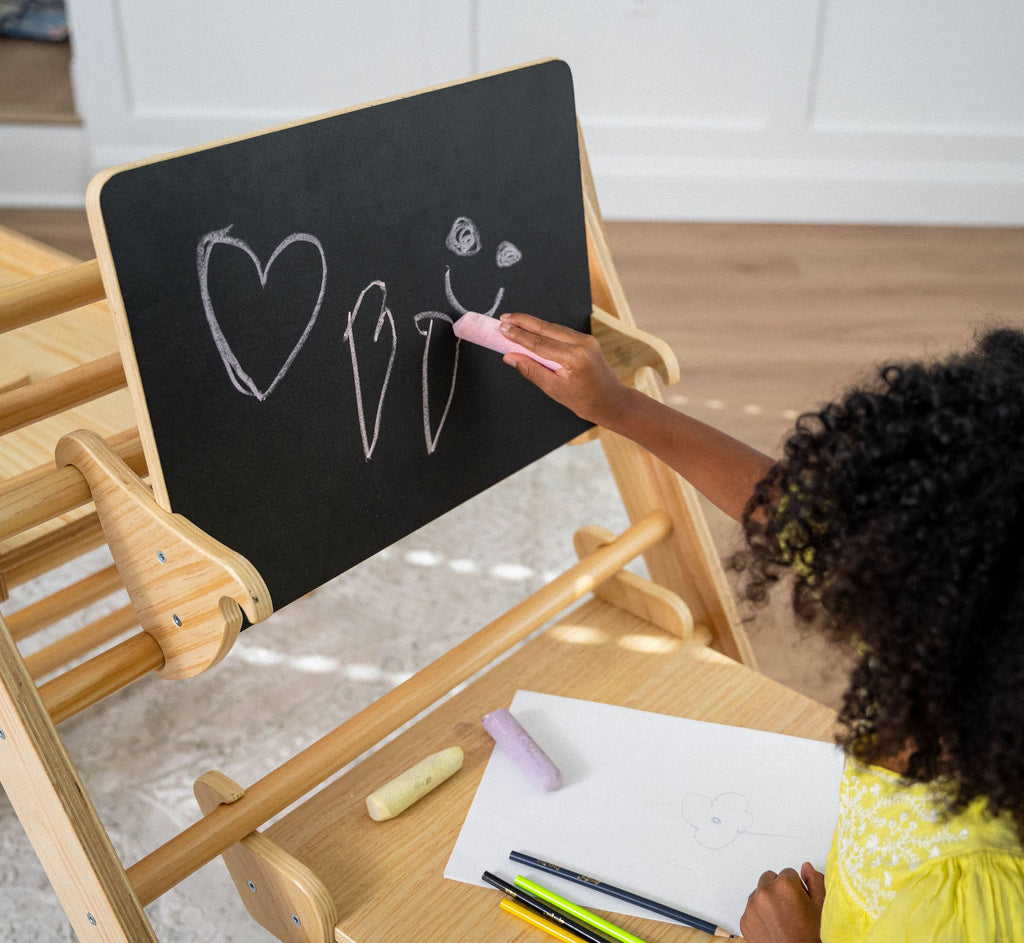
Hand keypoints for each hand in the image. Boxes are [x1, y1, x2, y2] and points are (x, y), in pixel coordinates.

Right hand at [497, 312, 634, 426]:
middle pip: (546, 328)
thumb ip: (531, 370)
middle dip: (523, 322)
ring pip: (553, 328)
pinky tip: (532, 330)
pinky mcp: (586, 340)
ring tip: (513, 322)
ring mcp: (586, 339)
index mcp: (574, 358)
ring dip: (533, 325)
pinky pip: (561, 332)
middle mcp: (581, 343)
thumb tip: (510, 357)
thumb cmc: (584, 400)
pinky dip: (545, 330)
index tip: (502, 327)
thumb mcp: (554, 389)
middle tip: (503, 318)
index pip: (539, 343)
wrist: (611, 401)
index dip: (518, 335)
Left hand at [738, 863, 824, 942]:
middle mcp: (765, 892)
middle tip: (790, 908)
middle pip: (770, 879)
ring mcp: (752, 906)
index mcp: (784, 885)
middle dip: (779, 889)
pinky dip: (759, 915)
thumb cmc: (810, 937)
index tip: (799, 900)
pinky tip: (772, 927)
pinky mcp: (744, 920)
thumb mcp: (821, 908)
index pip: (788, 873)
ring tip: (781, 919)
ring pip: (759, 894)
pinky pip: (751, 910)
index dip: (796, 887)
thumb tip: (806, 868)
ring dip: (767, 901)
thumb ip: (815, 882)